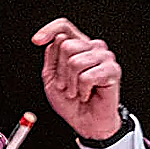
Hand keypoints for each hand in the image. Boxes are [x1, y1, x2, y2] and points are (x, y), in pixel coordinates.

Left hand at [31, 18, 122, 139]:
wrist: (85, 122)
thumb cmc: (70, 101)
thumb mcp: (51, 78)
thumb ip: (51, 57)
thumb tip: (55, 39)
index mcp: (77, 46)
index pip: (64, 27)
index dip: (49, 30)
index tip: (36, 41)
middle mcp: (92, 47)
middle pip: (67, 46)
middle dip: (60, 72)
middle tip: (66, 86)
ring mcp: (104, 58)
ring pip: (75, 61)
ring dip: (71, 83)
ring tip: (76, 91)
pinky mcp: (113, 70)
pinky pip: (87, 76)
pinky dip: (82, 90)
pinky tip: (87, 94)